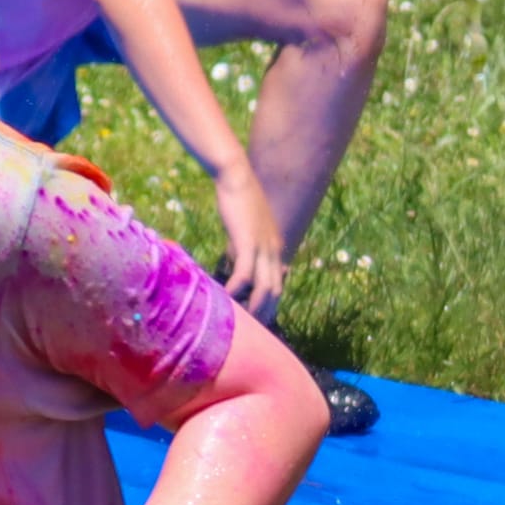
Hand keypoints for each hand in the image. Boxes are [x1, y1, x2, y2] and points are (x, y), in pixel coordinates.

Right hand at [212, 161, 288, 325]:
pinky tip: (227, 297)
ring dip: (256, 307)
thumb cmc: (237, 199)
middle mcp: (274, 249)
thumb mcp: (246, 228)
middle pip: (276, 289)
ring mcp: (263, 246)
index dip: (270, 302)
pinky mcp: (248, 242)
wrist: (237, 175)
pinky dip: (237, 289)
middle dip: (266, 311)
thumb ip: (243, 249)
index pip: (278, 282)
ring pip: (266, 286)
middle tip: (253, 328)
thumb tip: (236, 267)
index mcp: (275, 246)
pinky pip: (245, 274)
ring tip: (243, 321)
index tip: (259, 317)